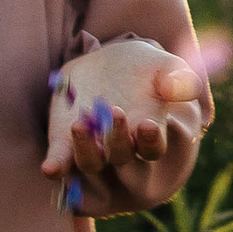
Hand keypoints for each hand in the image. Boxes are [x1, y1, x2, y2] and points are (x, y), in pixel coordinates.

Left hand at [42, 40, 207, 216]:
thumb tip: (171, 90)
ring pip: (91, 163)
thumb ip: (181, 78)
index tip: (147, 125)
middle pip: (122, 159)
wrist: (110, 64)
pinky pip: (62, 162)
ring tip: (80, 125)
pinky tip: (50, 168)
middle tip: (116, 112)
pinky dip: (57, 166)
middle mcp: (123, 150)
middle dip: (119, 141)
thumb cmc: (148, 70)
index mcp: (151, 137)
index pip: (154, 149)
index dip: (151, 141)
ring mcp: (93, 149)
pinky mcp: (65, 144)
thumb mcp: (169, 67)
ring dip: (87, 150)